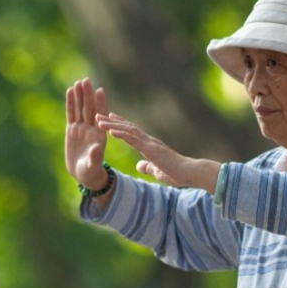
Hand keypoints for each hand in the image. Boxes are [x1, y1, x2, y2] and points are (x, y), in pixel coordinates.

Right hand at [65, 78, 109, 191]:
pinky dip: (70, 103)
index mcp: (99, 136)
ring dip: (80, 96)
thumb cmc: (91, 172)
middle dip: (88, 95)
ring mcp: (82, 128)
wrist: (84, 174)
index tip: (100, 90)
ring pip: (80, 109)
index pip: (100, 117)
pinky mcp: (72, 130)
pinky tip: (70, 91)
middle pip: (89, 109)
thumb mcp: (92, 166)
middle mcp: (91, 129)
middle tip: (86, 80)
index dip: (100, 104)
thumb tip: (97, 147)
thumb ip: (95, 157)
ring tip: (78, 82)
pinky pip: (71, 114)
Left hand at [96, 113, 221, 192]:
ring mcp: (149, 143)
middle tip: (97, 114)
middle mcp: (149, 141)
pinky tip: (110, 131)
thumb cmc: (177, 173)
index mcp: (149, 146)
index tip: (108, 118)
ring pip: (127, 130)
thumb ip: (148, 167)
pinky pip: (133, 140)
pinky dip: (121, 134)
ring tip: (98, 120)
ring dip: (112, 125)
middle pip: (127, 127)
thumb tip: (139, 166)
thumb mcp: (157, 171)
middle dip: (111, 121)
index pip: (132, 132)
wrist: (189, 173)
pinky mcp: (151, 149)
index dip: (119, 125)